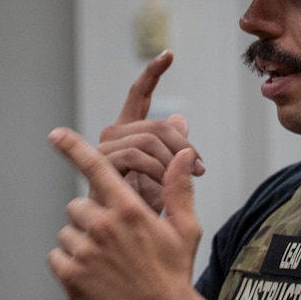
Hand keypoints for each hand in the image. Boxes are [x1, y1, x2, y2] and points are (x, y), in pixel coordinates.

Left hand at [48, 126, 205, 299]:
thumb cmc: (175, 273)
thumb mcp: (185, 229)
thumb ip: (179, 189)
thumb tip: (182, 153)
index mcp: (129, 210)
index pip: (97, 167)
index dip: (73, 147)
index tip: (55, 134)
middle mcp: (103, 226)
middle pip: (77, 206)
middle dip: (90, 220)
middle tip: (112, 243)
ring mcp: (86, 252)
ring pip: (66, 233)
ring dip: (80, 244)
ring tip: (106, 265)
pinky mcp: (71, 277)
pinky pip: (56, 257)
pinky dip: (68, 265)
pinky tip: (92, 278)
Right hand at [99, 52, 204, 212]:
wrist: (130, 245)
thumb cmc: (147, 215)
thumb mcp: (170, 180)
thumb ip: (174, 149)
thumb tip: (180, 119)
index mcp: (128, 135)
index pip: (138, 95)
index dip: (152, 74)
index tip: (169, 55)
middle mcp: (112, 137)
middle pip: (157, 124)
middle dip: (184, 146)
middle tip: (201, 169)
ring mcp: (104, 150)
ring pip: (149, 139)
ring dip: (173, 163)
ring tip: (181, 185)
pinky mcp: (98, 166)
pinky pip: (136, 155)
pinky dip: (156, 171)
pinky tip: (161, 189)